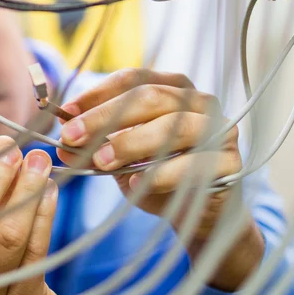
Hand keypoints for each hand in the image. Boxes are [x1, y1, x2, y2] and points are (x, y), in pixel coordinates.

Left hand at [55, 69, 263, 290]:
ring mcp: (222, 129)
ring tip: (100, 161)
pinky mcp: (231, 163)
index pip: (133, 79)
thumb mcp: (123, 160)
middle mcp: (201, 102)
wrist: (203, 215)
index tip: (65, 114)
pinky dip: (163, 173)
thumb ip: (97, 147)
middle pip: (150, 98)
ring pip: (174, 126)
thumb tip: (62, 144)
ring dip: (132, 142)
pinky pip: (196, 164)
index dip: (97, 94)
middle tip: (72, 137)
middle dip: (106, 117)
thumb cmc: (162, 177)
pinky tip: (136, 182)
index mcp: (174, 88)